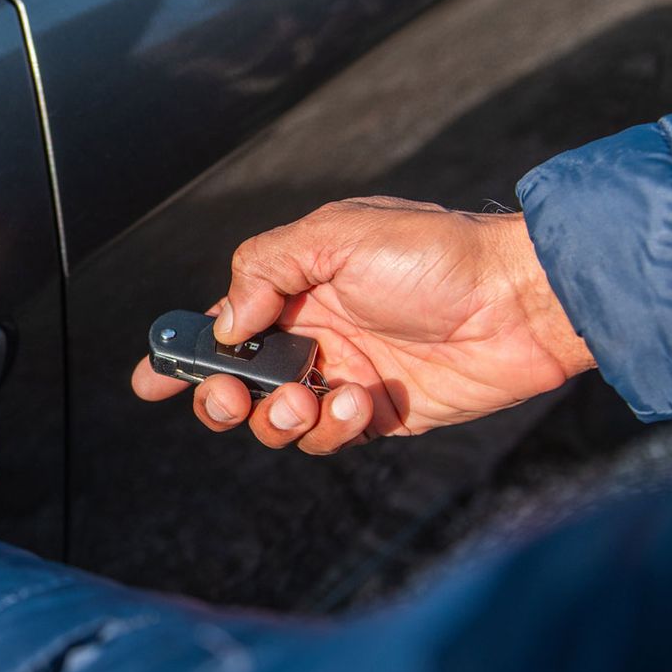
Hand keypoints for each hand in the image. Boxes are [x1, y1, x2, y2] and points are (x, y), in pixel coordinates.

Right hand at [131, 197, 594, 453]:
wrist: (522, 301)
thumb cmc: (438, 254)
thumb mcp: (336, 234)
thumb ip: (265, 270)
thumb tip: (224, 324)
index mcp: (296, 286)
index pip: (223, 320)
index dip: (182, 351)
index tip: (149, 377)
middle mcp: (314, 332)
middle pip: (236, 383)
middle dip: (218, 396)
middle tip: (230, 395)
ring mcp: (344, 375)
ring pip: (276, 420)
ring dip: (276, 417)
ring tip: (307, 397)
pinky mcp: (379, 415)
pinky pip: (329, 437)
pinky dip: (332, 428)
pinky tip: (360, 402)